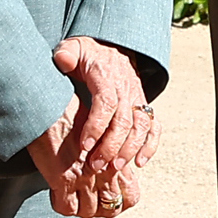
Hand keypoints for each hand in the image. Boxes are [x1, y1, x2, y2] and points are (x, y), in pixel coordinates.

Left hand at [33, 40, 155, 217]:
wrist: (110, 50)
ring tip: (114, 169)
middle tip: (95, 166)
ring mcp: (138, 99)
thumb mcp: (74, 48)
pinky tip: (139, 163)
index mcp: (107, 76)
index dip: (96, 125)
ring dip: (130, 150)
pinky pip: (154, 128)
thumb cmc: (87, 55)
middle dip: (111, 146)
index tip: (84, 145)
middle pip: (125, 120)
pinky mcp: (144, 108)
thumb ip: (67, 54)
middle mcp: (127, 89)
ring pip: (141, 127)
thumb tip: (63, 62)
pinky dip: (150, 146)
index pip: (106, 102)